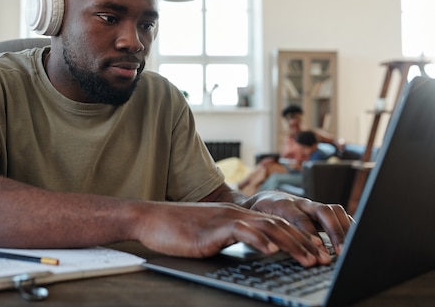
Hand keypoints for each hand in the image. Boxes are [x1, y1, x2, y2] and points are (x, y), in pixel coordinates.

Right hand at [133, 201, 333, 266]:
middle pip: (278, 225)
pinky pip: (241, 231)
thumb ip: (232, 238)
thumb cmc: (178, 230)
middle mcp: (235, 214)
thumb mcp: (211, 234)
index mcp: (237, 216)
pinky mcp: (213, 228)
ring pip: (267, 227)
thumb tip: (255, 251)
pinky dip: (259, 240)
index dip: (299, 238)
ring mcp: (225, 219)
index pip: (276, 224)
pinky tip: (271, 250)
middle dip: (305, 243)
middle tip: (323, 259)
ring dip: (292, 244)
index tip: (317, 253)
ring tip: (309, 258)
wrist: (152, 219)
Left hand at [245, 191, 352, 255]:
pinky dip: (347, 225)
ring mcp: (312, 205)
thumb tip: (275, 249)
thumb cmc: (260, 214)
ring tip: (348, 249)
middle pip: (322, 211)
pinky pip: (337, 214)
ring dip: (343, 229)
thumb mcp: (259, 222)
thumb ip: (269, 232)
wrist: (264, 199)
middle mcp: (300, 203)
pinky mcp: (319, 210)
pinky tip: (353, 239)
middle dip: (334, 231)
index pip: (299, 218)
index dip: (311, 233)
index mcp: (282, 204)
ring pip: (332, 211)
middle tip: (341, 252)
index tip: (321, 250)